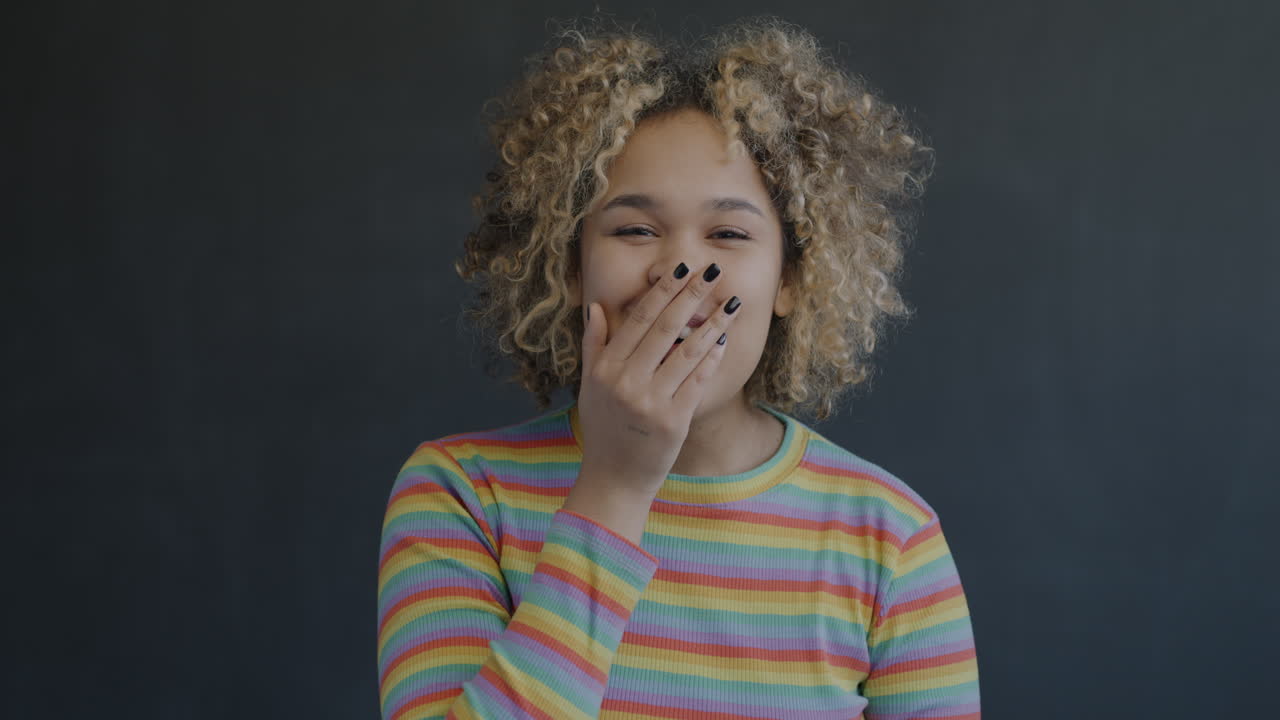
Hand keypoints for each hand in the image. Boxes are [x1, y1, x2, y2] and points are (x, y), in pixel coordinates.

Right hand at [576, 261, 742, 495]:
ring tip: (731, 302)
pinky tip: (724, 340)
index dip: (662, 290)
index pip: (638, 319)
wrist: (614, 478)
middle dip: (692, 295)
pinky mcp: (674, 421)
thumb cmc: (604, 429)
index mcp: (605, 369)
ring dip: (713, 323)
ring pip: (687, 350)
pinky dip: (712, 357)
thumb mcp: (590, 385)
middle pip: (665, 327)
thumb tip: (596, 307)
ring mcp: (651, 402)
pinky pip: (698, 380)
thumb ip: (594, 345)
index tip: (681, 268)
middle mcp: (626, 382)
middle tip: (711, 272)